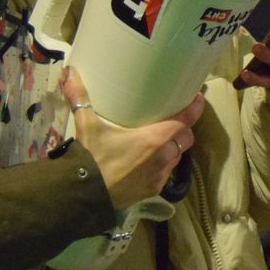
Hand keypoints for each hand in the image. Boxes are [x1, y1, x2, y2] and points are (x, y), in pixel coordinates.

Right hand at [59, 67, 205, 210]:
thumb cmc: (91, 159)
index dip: (195, 109)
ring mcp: (159, 176)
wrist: (84, 197)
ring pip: (177, 157)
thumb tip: (70, 72)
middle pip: (186, 139)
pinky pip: (166, 174)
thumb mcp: (87, 126)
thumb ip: (80, 97)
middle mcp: (163, 157)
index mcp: (154, 139)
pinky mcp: (153, 191)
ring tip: (161, 139)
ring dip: (174, 148)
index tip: (198, 98)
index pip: (185, 121)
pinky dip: (163, 165)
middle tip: (173, 119)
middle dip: (183, 129)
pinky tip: (149, 161)